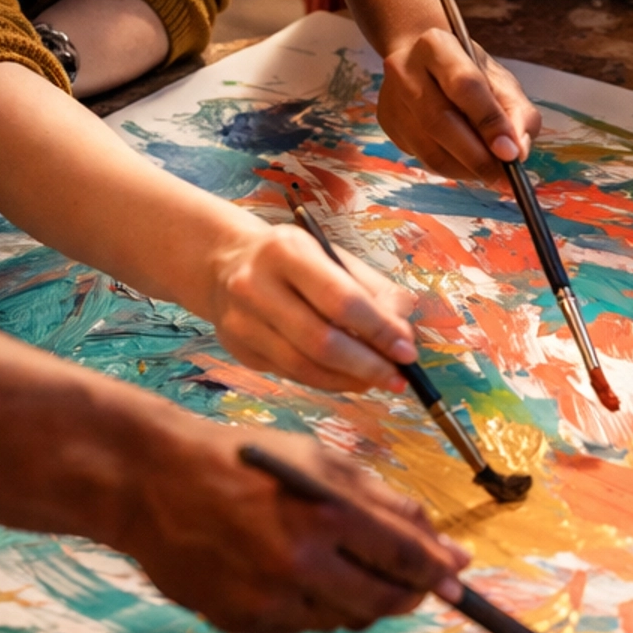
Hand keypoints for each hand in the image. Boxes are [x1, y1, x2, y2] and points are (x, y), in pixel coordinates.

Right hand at [125, 420, 471, 632]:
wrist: (152, 480)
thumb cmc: (245, 461)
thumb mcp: (321, 460)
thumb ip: (385, 502)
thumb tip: (444, 547)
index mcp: (325, 513)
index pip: (406, 558)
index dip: (440, 572)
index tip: (459, 576)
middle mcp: (299, 563)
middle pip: (383, 601)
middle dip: (410, 594)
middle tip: (418, 583)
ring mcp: (267, 600)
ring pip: (344, 618)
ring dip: (362, 599)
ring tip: (350, 568)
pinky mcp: (241, 622)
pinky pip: (301, 625)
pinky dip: (315, 605)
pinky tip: (300, 576)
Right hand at [205, 217, 419, 392]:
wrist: (225, 263)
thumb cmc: (294, 260)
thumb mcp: (333, 257)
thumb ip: (373, 291)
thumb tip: (402, 336)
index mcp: (287, 251)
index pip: (341, 299)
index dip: (378, 330)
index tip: (407, 352)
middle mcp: (256, 285)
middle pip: (320, 340)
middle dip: (367, 365)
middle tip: (398, 378)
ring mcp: (242, 321)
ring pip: (304, 366)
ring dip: (349, 380)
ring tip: (378, 380)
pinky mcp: (238, 349)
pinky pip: (291, 374)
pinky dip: (327, 381)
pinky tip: (349, 379)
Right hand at [378, 27, 542, 181]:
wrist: (424, 60)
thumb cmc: (468, 70)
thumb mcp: (500, 80)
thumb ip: (517, 112)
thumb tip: (517, 152)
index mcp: (437, 46)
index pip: (464, 86)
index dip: (490, 122)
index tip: (512, 154)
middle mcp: (405, 69)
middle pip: (440, 122)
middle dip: (476, 157)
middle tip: (503, 177)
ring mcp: (391, 99)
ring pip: (428, 149)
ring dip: (465, 170)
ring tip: (490, 173)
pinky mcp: (387, 123)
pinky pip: (422, 158)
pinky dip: (451, 169)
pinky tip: (467, 164)